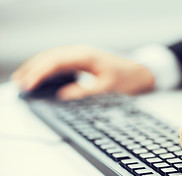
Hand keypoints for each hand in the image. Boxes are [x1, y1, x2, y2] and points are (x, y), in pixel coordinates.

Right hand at [12, 45, 154, 99]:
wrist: (139, 71)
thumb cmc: (125, 76)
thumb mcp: (107, 86)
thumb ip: (85, 90)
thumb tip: (63, 95)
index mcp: (85, 56)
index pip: (56, 61)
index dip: (40, 72)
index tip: (29, 84)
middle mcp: (80, 52)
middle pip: (50, 57)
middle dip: (33, 69)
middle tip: (20, 84)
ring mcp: (80, 55)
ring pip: (52, 58)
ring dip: (37, 67)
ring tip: (23, 79)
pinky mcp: (81, 60)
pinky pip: (59, 62)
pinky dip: (47, 69)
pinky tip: (40, 76)